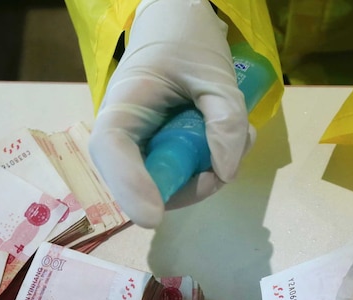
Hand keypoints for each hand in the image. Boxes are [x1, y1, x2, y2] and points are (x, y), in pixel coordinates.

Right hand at [88, 0, 252, 227]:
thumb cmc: (186, 42)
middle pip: (144, 185)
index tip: (154, 217)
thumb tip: (225, 171)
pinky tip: (232, 138)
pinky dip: (217, 166)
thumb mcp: (213, 72)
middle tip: (227, 167)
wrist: (180, 29)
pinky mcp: (166, 158)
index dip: (130, 187)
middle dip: (192, 185)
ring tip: (239, 135)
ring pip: (173, 188)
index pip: (112, 152)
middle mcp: (126, 139)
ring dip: (212, 173)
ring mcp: (145, 153)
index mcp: (121, 108)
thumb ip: (224, 118)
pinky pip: (189, 178)